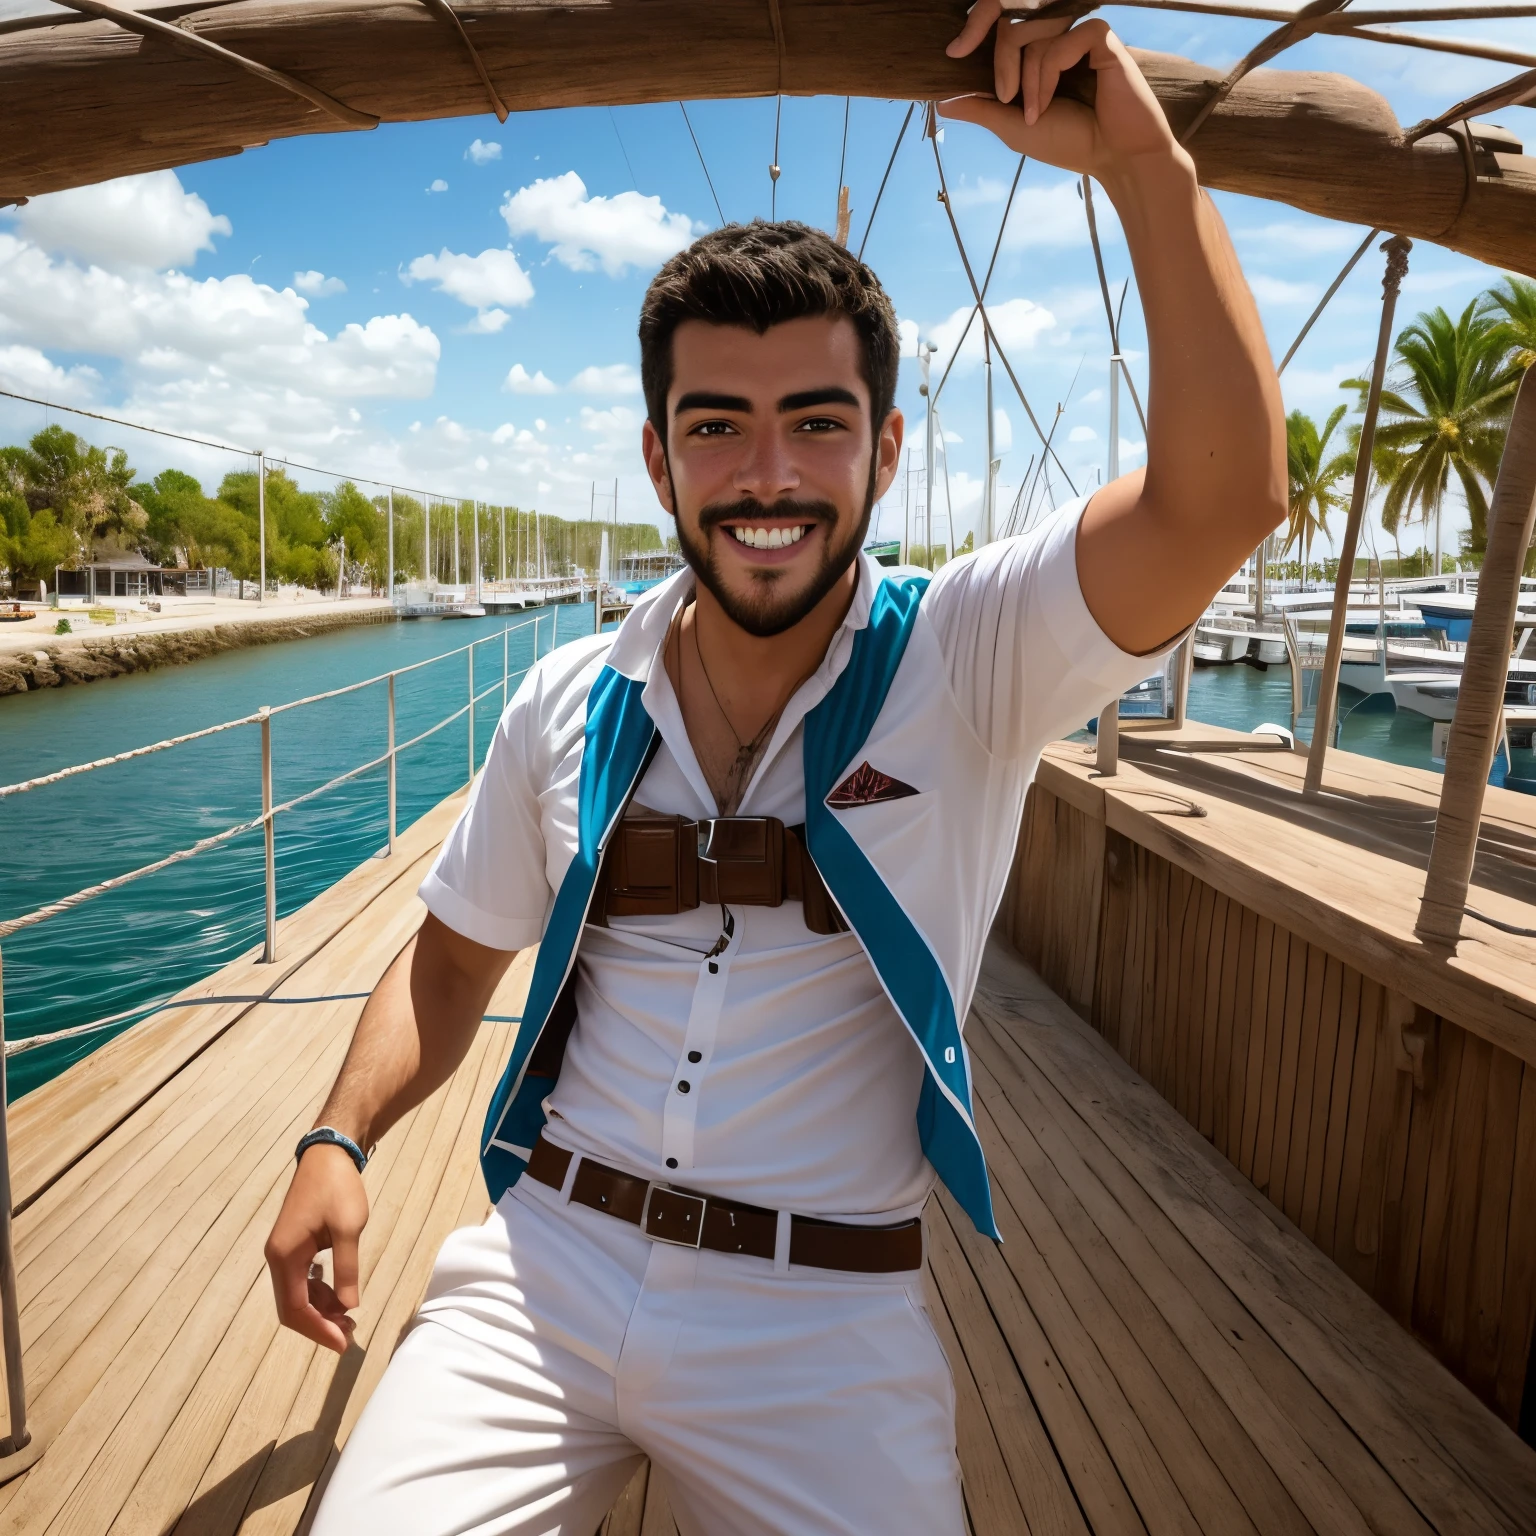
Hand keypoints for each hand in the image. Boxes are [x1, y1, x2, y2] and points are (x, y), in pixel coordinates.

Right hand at [264, 1142, 368, 1352]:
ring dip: (320, 1309)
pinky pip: (301, 1280)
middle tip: (349, 1334)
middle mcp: (277, 1257)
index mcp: (285, 1256)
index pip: (295, 1308)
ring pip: (296, 1295)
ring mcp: (284, 1251)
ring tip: (349, 1317)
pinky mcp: (293, 1245)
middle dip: (318, 1324)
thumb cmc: (338, 1187)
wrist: (328, 1153)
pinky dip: (318, 1292)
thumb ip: (346, 1269)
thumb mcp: (348, 1228)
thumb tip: (348, 1306)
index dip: (318, 1330)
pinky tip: (339, 1294)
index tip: (342, 1343)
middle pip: (291, 1307)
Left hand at [940, 5, 1182, 184]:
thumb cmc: (1070, 143)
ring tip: (1037, 111)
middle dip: (1001, 60)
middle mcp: (1057, 36)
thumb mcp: (1014, 127)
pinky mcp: (1100, 37)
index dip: (976, 25)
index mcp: (1036, 51)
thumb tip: (941, 100)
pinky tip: (1052, 100)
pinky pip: (1063, 37)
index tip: (953, 53)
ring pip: (1035, 31)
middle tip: (1006, 97)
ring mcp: (1078, 34)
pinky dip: (1049, 72)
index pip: (1002, 22)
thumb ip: (981, 108)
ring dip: (1028, 77)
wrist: (1114, 157)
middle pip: (1013, 21)